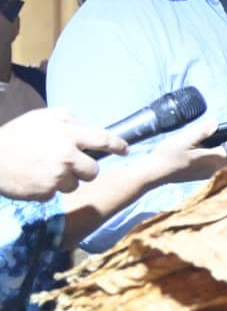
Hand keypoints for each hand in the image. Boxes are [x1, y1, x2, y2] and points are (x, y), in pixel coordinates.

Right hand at [0, 108, 127, 200]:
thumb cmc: (17, 135)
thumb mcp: (43, 117)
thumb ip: (69, 120)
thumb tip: (86, 127)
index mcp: (68, 134)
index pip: (104, 139)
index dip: (118, 145)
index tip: (125, 150)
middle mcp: (66, 156)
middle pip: (94, 170)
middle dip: (86, 169)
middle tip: (72, 165)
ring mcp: (57, 176)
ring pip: (76, 184)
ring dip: (66, 180)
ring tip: (46, 170)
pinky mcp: (46, 192)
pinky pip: (56, 193)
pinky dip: (49, 188)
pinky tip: (36, 179)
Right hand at [139, 118, 226, 186]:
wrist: (155, 173)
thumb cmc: (169, 155)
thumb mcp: (185, 138)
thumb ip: (202, 130)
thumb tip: (216, 123)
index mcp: (216, 158)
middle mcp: (217, 167)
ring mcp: (212, 172)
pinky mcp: (205, 174)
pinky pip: (221, 162)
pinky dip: (224, 153)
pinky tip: (217, 146)